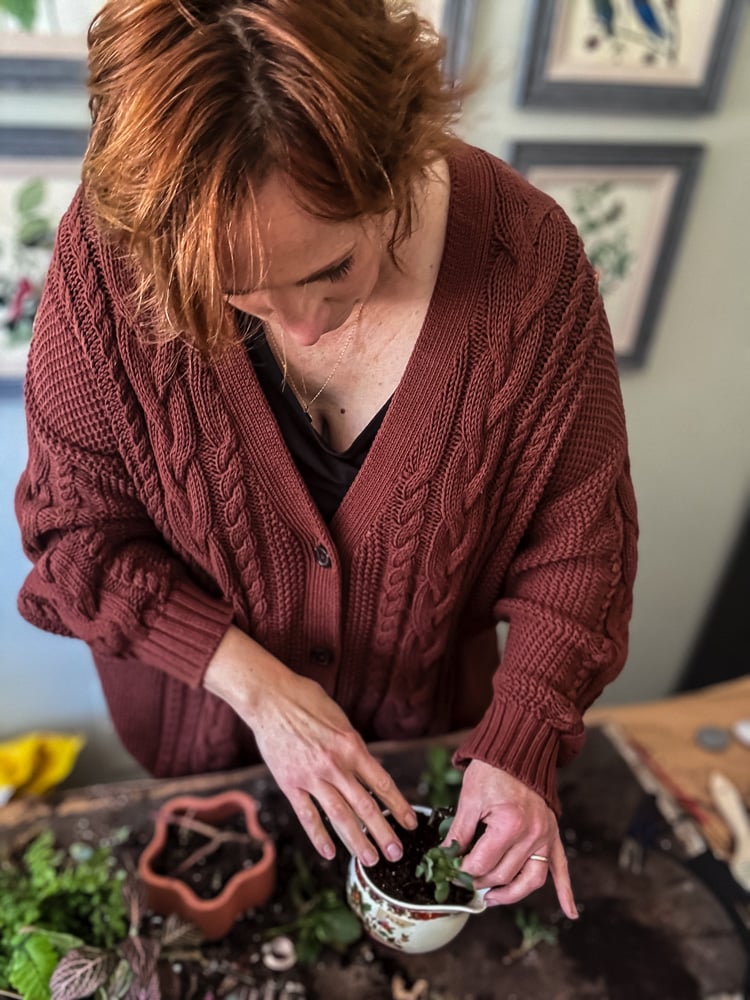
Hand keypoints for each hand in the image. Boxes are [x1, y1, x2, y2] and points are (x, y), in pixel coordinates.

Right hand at [203, 626, 416, 866]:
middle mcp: (335, 764)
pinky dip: (318, 836)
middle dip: (383, 833)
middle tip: (397, 854)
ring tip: (370, 861)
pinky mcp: (289, 783)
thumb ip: (353, 747)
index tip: (410, 823)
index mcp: (351, 746)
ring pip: (339, 816)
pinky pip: (307, 815)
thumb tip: (367, 769)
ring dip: (356, 841)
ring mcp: (311, 776)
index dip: (399, 806)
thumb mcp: (340, 719)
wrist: (270, 697)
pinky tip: (329, 853)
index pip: (382, 783)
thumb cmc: (307, 701)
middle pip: (365, 806)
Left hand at [444, 759, 577, 918]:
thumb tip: (446, 857)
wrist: (519, 748)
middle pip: (503, 874)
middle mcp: (532, 834)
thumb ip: (460, 831)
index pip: (482, 863)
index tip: (450, 871)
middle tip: (463, 880)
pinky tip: (570, 912)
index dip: (462, 871)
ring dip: (511, 894)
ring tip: (491, 898)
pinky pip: (562, 867)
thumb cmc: (493, 770)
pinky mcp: (553, 834)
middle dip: (479, 881)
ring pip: (531, 880)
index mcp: (510, 824)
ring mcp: (546, 836)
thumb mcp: (469, 798)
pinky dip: (566, 891)